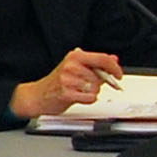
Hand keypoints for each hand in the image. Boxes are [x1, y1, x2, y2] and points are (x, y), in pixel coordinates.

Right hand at [9, 48, 125, 121]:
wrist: (38, 95)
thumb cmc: (57, 82)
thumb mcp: (76, 67)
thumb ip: (96, 63)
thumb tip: (113, 59)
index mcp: (75, 56)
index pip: (102, 58)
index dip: (114, 68)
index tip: (118, 74)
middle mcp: (71, 66)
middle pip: (100, 76)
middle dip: (99, 83)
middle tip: (87, 85)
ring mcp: (68, 79)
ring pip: (96, 88)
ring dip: (92, 92)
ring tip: (80, 91)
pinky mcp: (66, 93)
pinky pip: (90, 98)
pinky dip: (88, 100)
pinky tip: (79, 97)